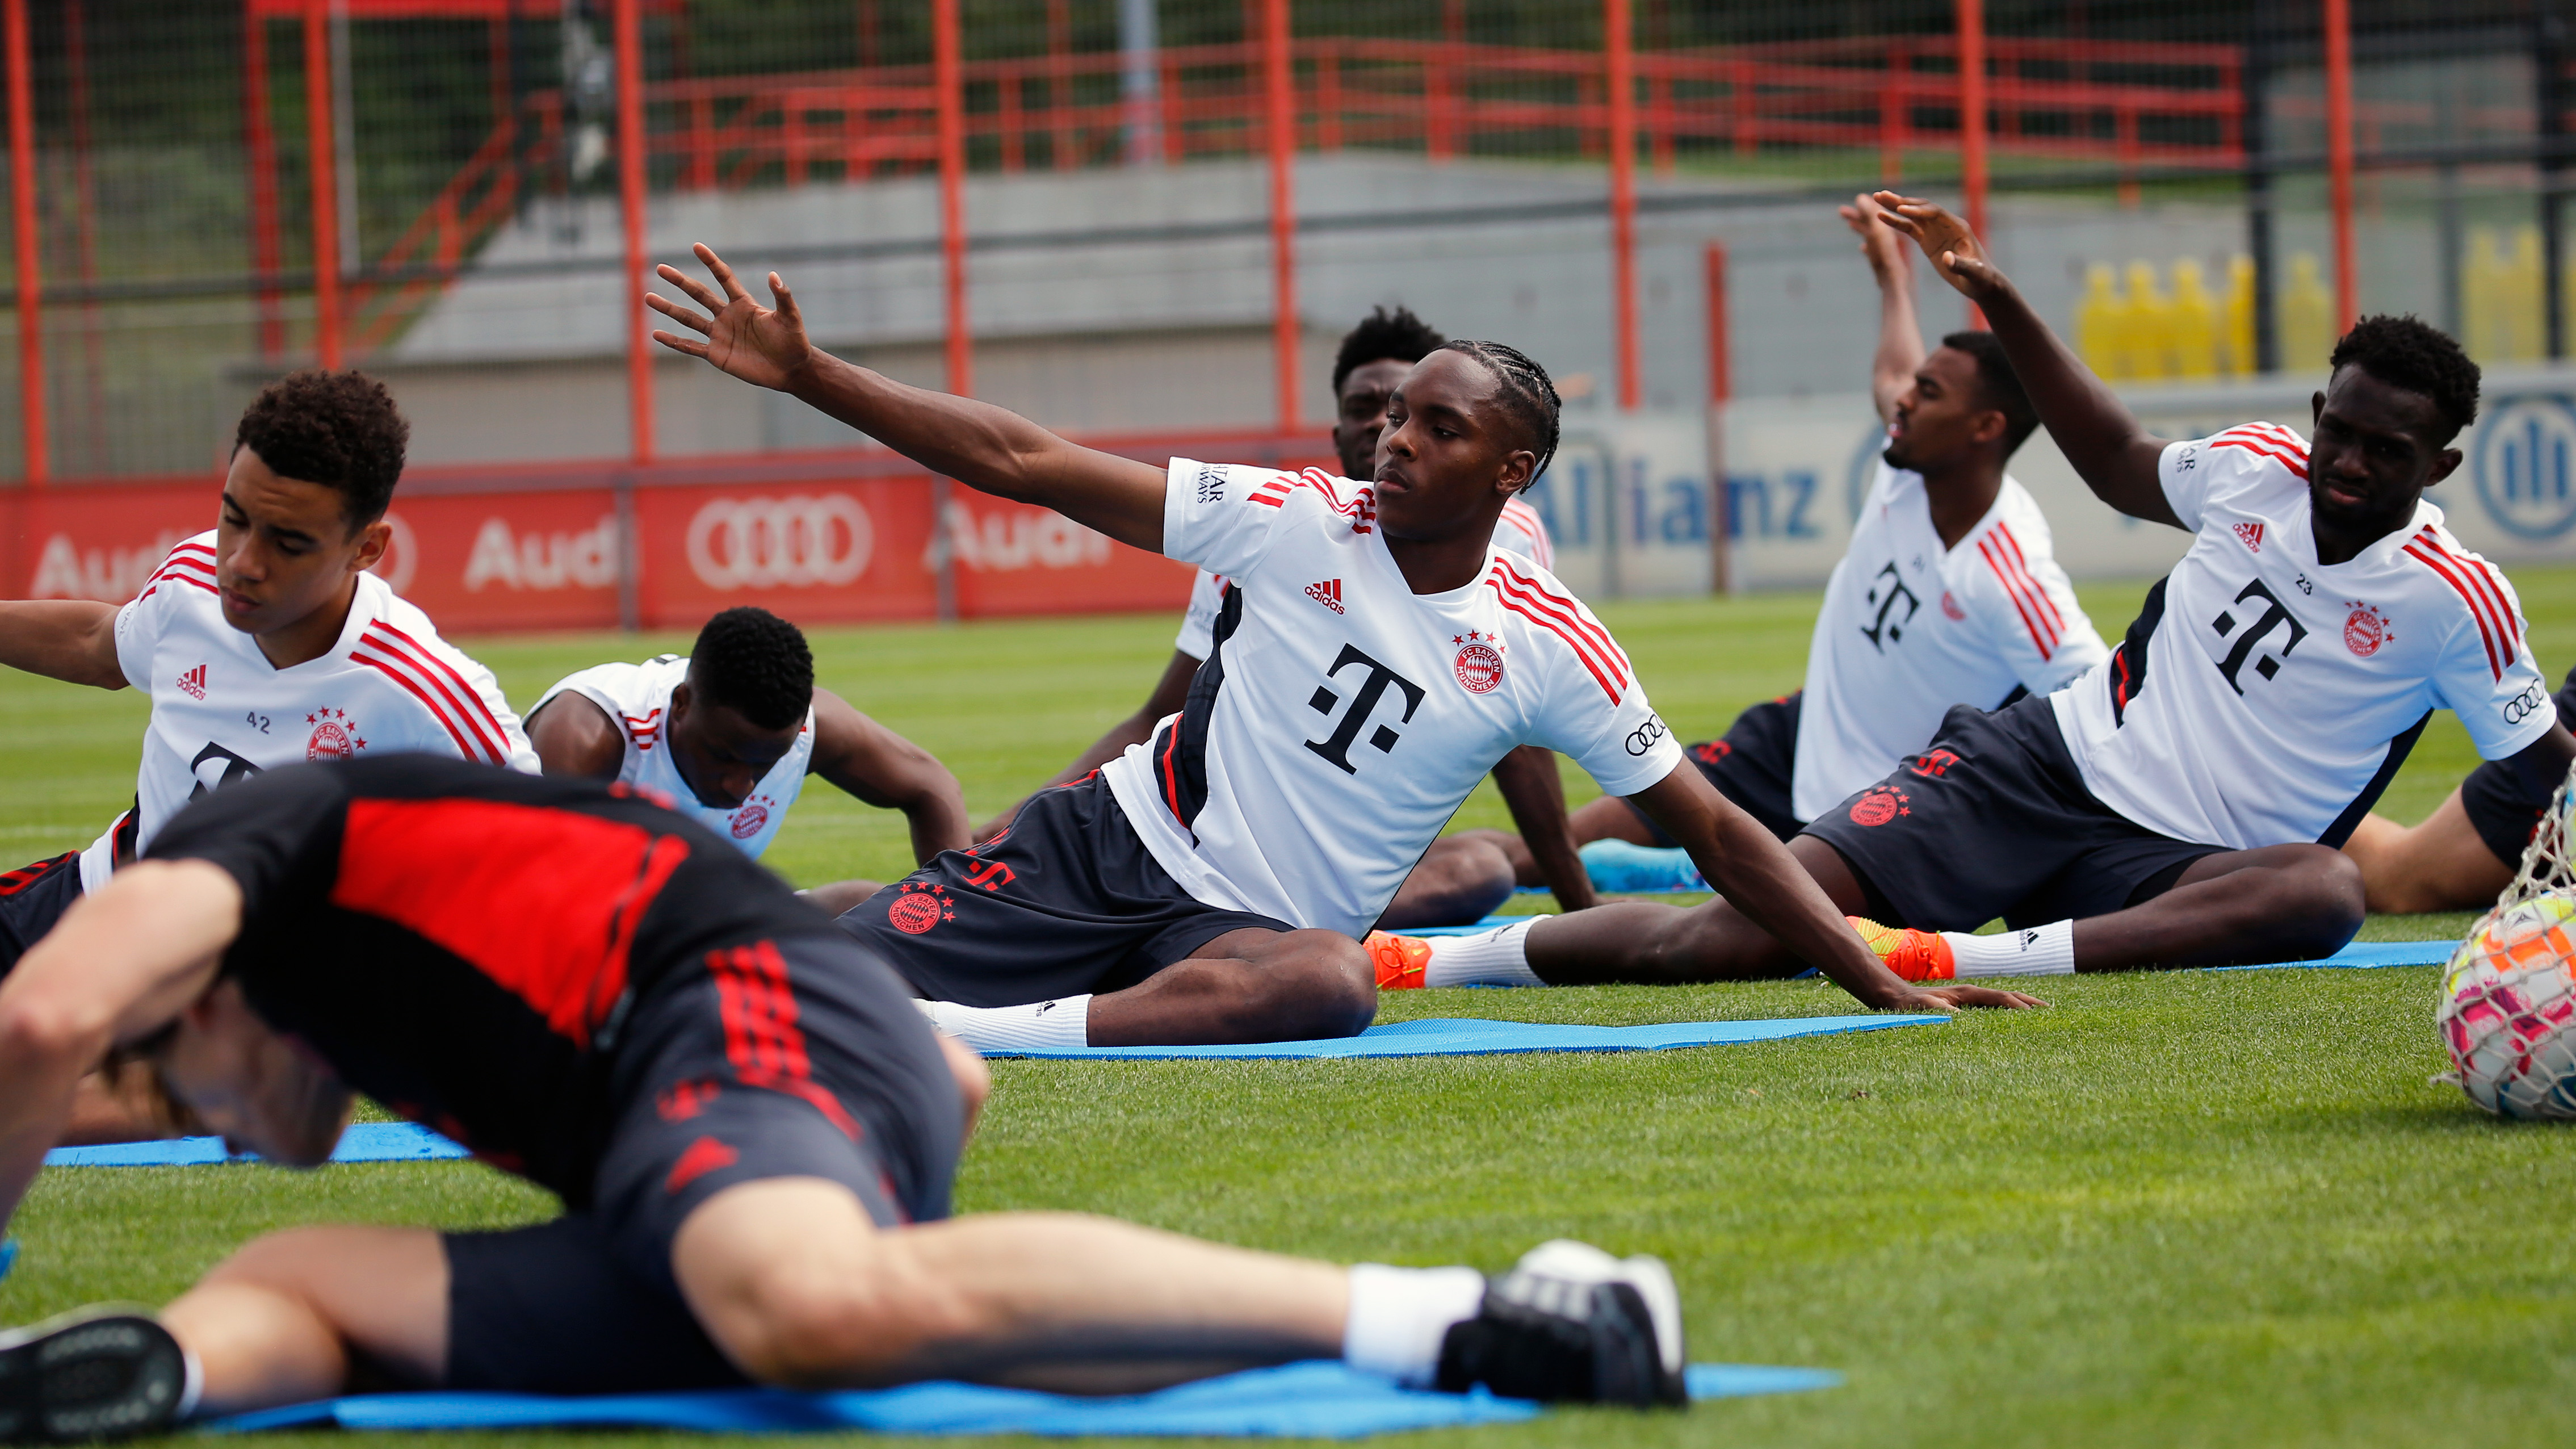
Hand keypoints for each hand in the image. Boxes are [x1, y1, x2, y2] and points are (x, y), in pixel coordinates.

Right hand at [648, 243, 813, 391]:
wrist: (791, 369)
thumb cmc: (794, 342)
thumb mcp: (791, 318)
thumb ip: (782, 297)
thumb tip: (774, 275)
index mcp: (744, 303)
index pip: (723, 277)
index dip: (711, 262)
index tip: (697, 246)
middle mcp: (728, 316)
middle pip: (699, 294)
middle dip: (681, 281)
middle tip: (661, 268)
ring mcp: (720, 335)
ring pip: (689, 319)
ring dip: (669, 309)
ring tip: (649, 297)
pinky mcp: (717, 354)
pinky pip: (691, 347)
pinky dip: (674, 342)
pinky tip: (656, 335)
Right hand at [1836, 192, 1910, 278]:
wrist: (1892, 281)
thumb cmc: (1885, 256)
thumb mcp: (1876, 231)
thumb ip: (1869, 214)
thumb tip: (1860, 197)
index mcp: (1886, 228)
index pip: (1875, 212)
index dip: (1864, 206)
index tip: (1855, 199)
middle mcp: (1886, 238)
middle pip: (1871, 223)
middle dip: (1857, 216)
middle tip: (1840, 210)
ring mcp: (1883, 250)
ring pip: (1870, 235)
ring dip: (1860, 228)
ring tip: (1849, 224)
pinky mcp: (1881, 263)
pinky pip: (1873, 251)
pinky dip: (1866, 246)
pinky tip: (1861, 247)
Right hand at [1867, 191, 2005, 303]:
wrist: (1980, 282)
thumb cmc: (1980, 277)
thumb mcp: (1973, 273)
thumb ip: (1961, 265)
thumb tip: (1947, 258)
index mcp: (1957, 227)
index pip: (1935, 213)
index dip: (1919, 210)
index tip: (1901, 210)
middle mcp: (1945, 224)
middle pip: (1921, 208)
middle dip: (1902, 202)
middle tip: (1881, 195)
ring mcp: (1935, 231)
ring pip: (1912, 215)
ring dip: (1895, 206)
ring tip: (1877, 198)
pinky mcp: (1927, 240)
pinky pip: (1909, 228)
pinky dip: (1896, 222)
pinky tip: (1881, 216)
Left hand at [1905, 983, 2048, 1011]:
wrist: (1896, 996)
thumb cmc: (1910, 1005)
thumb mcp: (1925, 1008)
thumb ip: (1943, 1012)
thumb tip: (1962, 1019)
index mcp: (1967, 993)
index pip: (2000, 998)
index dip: (2018, 1006)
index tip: (2036, 1016)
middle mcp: (1972, 993)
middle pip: (2008, 995)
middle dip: (2029, 1002)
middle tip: (2051, 1011)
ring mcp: (1970, 998)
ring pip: (2003, 1000)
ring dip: (2022, 1005)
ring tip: (2041, 1013)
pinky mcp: (1966, 1004)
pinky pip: (1994, 1006)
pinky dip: (2008, 1010)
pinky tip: (2014, 1019)